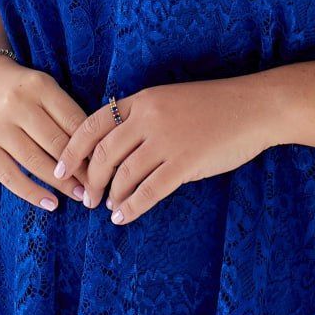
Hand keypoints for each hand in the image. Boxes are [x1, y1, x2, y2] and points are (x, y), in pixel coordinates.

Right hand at [0, 57, 90, 211]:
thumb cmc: (23, 88)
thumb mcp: (45, 88)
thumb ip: (65, 112)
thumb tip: (94, 149)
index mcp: (40, 86)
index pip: (72, 120)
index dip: (90, 146)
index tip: (105, 164)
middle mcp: (17, 105)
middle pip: (56, 143)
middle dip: (79, 168)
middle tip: (96, 187)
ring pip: (35, 161)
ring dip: (61, 183)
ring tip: (79, 195)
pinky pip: (10, 176)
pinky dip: (32, 193)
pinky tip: (51, 203)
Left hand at [53, 76, 272, 225]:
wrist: (253, 107)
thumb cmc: (215, 106)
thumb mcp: (171, 100)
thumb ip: (144, 118)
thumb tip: (116, 149)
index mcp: (144, 98)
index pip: (94, 122)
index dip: (72, 148)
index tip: (60, 168)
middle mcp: (150, 116)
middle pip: (104, 152)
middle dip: (89, 179)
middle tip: (86, 198)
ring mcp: (167, 139)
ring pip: (124, 174)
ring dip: (111, 196)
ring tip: (109, 208)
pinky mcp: (185, 162)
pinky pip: (149, 191)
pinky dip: (132, 207)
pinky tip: (124, 216)